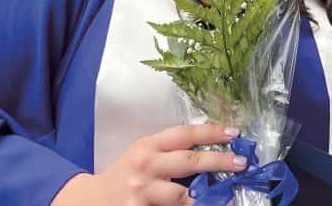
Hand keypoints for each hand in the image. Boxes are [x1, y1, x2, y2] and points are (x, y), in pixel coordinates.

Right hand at [52, 124, 246, 205]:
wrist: (90, 200)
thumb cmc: (126, 173)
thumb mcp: (144, 153)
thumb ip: (172, 149)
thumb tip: (216, 145)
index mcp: (149, 146)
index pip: (184, 134)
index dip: (211, 132)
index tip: (235, 133)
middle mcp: (146, 166)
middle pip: (188, 162)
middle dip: (218, 162)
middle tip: (241, 163)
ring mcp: (143, 193)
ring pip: (181, 195)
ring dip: (206, 197)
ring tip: (227, 197)